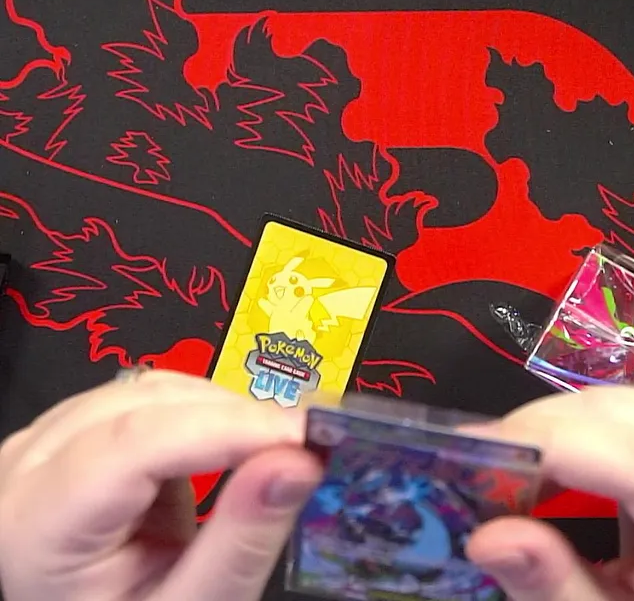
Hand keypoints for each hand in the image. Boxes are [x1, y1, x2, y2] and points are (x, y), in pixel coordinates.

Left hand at [0, 370, 322, 600]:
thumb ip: (241, 541)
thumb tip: (298, 462)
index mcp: (37, 526)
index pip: (137, 443)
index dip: (231, 428)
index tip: (307, 439)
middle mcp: (20, 470)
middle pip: (144, 405)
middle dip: (236, 419)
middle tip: (307, 449)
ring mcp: (37, 446)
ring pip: (148, 390)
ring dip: (222, 416)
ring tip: (270, 460)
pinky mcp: (65, 436)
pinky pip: (143, 400)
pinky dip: (199, 420)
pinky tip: (223, 460)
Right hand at [465, 387, 633, 600]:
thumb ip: (554, 586)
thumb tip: (486, 536)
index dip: (557, 447)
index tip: (471, 453)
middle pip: (626, 421)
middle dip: (540, 435)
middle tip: (469, 474)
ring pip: (621, 399)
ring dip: (557, 427)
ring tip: (510, 477)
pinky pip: (632, 401)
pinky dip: (584, 424)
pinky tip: (558, 461)